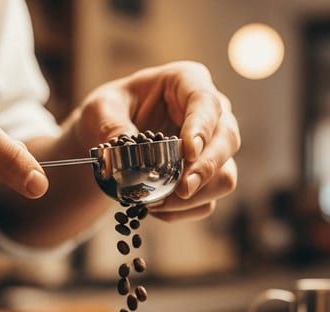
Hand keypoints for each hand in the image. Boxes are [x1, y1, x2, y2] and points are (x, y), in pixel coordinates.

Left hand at [71, 61, 239, 220]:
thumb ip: (111, 127)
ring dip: (196, 195)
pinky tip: (156, 209)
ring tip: (157, 202)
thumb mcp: (101, 110)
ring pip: (225, 175)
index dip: (201, 128)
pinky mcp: (207, 177)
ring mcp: (213, 147)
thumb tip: (121, 155)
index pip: (206, 102)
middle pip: (227, 140)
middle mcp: (211, 114)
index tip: (187, 151)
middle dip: (206, 168)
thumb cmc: (110, 110)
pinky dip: (184, 211)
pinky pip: (208, 200)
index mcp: (187, 82)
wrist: (108, 136)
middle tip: (181, 189)